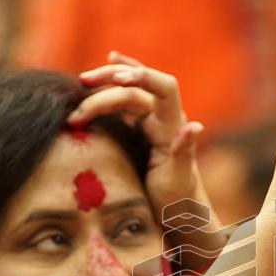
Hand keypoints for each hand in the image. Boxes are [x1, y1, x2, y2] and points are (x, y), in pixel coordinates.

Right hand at [70, 52, 208, 223]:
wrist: (176, 212)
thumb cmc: (178, 199)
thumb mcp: (179, 180)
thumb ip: (184, 152)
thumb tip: (195, 126)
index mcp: (173, 126)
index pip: (164, 87)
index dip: (142, 76)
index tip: (116, 79)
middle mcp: (163, 117)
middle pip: (137, 87)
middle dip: (109, 83)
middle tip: (81, 84)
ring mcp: (149, 120)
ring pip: (127, 90)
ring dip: (104, 84)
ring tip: (80, 84)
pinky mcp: (137, 127)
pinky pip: (124, 98)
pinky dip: (115, 81)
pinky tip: (108, 63)